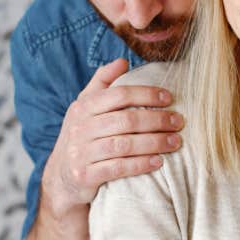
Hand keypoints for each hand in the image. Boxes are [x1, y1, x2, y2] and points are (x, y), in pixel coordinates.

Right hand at [40, 58, 183, 213]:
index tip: (169, 98)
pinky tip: (158, 162)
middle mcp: (80, 128)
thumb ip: (102, 83)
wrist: (61, 178)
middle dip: (157, 120)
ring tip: (175, 142)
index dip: (146, 94)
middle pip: (125, 120)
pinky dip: (141, 164)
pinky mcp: (85, 176)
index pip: (119, 95)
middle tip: (178, 122)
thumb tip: (122, 61)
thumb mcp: (85, 109)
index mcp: (83, 107)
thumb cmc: (82, 138)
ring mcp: (81, 153)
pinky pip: (118, 168)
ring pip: (124, 145)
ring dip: (154, 143)